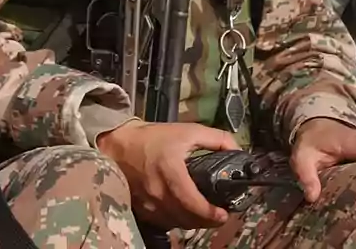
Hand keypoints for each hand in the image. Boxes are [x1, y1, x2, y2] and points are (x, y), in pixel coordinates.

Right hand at [96, 120, 240, 229]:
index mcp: (171, 172)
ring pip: (177, 224)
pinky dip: (178, 221)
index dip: (210, 213)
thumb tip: (237, 150)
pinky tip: (184, 212)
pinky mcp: (142, 210)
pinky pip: (165, 223)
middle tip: (219, 215)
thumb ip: (217, 139)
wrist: (117, 146)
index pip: (193, 202)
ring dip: (193, 222)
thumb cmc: (152, 138)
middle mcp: (158, 192)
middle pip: (188, 219)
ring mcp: (148, 204)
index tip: (223, 214)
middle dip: (207, 220)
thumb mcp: (187, 131)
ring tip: (204, 214)